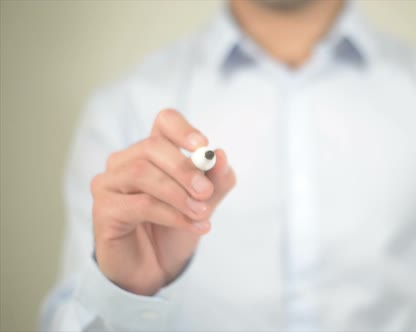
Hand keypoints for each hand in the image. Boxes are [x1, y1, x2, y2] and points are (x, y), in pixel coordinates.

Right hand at [90, 109, 235, 295]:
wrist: (156, 268)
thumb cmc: (176, 227)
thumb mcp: (205, 203)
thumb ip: (216, 181)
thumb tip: (222, 156)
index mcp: (153, 152)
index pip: (164, 121)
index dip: (183, 129)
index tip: (203, 146)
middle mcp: (126, 161)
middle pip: (152, 146)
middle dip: (184, 169)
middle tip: (206, 192)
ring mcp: (110, 183)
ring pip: (142, 174)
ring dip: (178, 195)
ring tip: (202, 214)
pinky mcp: (103, 209)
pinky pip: (139, 204)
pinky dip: (171, 214)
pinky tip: (192, 226)